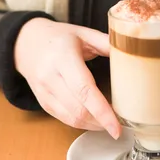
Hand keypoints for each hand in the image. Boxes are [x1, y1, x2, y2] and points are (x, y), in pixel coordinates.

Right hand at [14, 18, 120, 136]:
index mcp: (63, 56)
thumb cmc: (58, 37)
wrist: (26, 42)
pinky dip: (82, 123)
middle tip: (121, 123)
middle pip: (78, 109)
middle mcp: (50, 76)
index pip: (84, 89)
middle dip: (102, 122)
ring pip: (71, 118)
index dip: (102, 111)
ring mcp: (44, 91)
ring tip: (110, 122)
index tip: (117, 126)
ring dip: (93, 125)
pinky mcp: (42, 102)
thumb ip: (106, 42)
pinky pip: (64, 119)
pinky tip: (94, 119)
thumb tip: (132, 51)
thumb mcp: (82, 33)